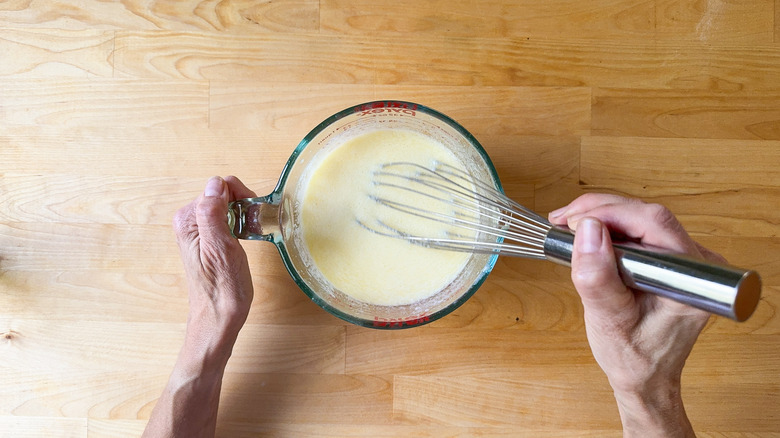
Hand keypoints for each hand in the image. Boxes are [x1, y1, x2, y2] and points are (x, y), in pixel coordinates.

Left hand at [144, 176, 256, 437]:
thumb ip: (213, 213)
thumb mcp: (221, 248)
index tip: (254, 215)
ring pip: (228, 207)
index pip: (218, 186)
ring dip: (245, 216)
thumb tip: (215, 183)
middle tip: (256, 227)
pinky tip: (248, 240)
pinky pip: (228, 221)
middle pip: (223, 194)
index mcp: (189, 219)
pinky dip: (242, 225)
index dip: (241, 196)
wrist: (218, 322)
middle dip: (244, 205)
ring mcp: (199, 232)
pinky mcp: (209, 243)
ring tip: (253, 236)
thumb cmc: (223, 290)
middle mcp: (190, 222)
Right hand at [549, 194, 717, 437]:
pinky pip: (638, 230)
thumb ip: (597, 276)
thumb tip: (586, 228)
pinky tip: (584, 235)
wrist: (644, 376)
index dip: (609, 213)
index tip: (571, 222)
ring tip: (566, 227)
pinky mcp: (670, 260)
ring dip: (600, 217)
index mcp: (692, 279)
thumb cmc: (632, 356)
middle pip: (645, 214)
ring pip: (639, 218)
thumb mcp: (608, 319)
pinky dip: (608, 228)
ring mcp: (685, 260)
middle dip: (599, 211)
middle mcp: (697, 263)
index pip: (652, 222)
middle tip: (560, 221)